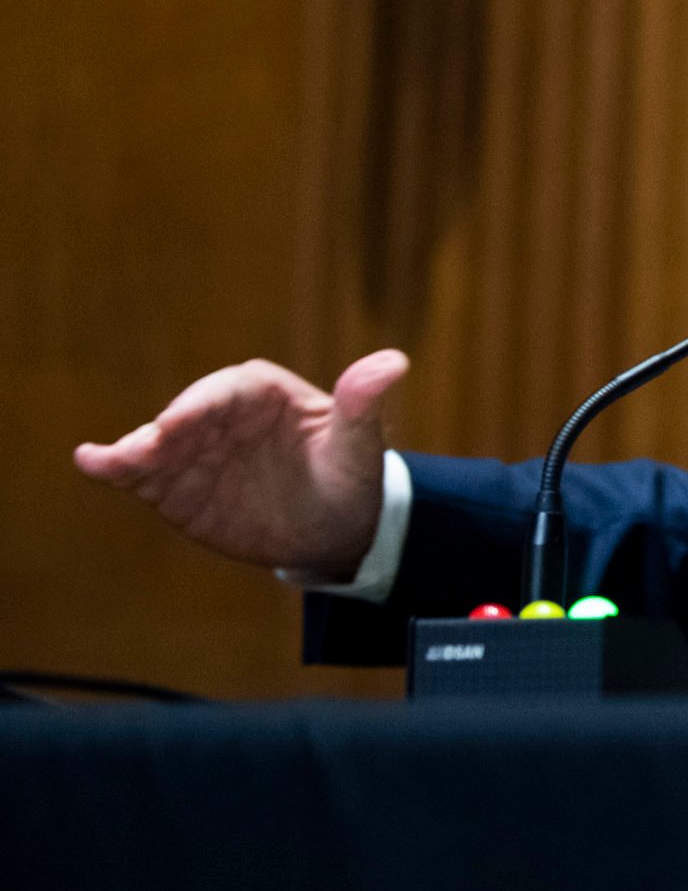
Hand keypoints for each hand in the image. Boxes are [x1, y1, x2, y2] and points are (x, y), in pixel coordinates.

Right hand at [73, 351, 409, 579]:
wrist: (333, 529)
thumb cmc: (348, 478)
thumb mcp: (358, 445)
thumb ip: (362, 404)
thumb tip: (394, 360)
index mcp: (264, 391)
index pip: (228, 390)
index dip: (202, 404)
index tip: (180, 423)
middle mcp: (220, 413)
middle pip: (185, 414)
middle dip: (165, 430)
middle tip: (147, 449)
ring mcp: (194, 449)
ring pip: (157, 443)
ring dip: (133, 451)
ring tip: (112, 462)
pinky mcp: (175, 483)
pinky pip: (142, 472)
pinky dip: (115, 466)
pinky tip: (90, 461)